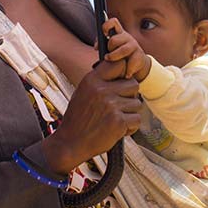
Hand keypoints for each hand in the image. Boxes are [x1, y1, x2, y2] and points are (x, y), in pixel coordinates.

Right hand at [41, 57, 141, 173]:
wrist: (70, 143)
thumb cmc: (78, 119)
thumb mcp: (83, 92)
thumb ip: (100, 81)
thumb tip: (121, 72)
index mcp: (92, 80)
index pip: (118, 64)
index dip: (124, 72)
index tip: (122, 81)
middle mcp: (102, 90)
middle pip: (134, 84)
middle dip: (130, 96)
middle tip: (120, 106)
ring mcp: (111, 105)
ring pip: (137, 103)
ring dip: (130, 113)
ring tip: (115, 120)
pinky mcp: (118, 121)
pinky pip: (136, 119)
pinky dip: (130, 127)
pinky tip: (118, 130)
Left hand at [103, 19, 150, 81]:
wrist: (138, 64)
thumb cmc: (119, 55)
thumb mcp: (111, 48)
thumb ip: (103, 44)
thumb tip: (97, 46)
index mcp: (119, 33)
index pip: (113, 22)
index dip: (106, 26)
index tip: (104, 34)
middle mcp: (127, 37)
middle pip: (114, 40)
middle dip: (109, 48)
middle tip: (107, 56)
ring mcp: (134, 46)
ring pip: (123, 50)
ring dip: (115, 58)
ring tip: (113, 63)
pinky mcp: (140, 56)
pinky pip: (132, 62)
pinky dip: (127, 70)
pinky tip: (126, 74)